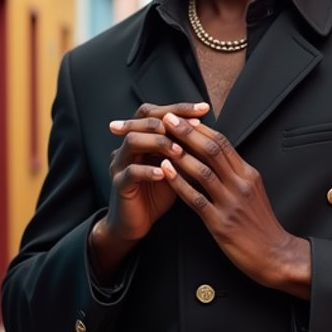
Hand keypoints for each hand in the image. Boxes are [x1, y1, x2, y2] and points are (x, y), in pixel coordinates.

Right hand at [90, 101, 208, 280]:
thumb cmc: (158, 193)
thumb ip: (186, 151)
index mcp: (143, 137)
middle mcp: (128, 146)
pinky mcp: (119, 184)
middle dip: (170, 120)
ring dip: (158, 142)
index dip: (180, 109)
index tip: (204, 109)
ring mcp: (120, 164)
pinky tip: (164, 173)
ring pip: (133, 141)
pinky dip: (148, 171)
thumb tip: (212, 135)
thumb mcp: (176, 168)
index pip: (158, 112)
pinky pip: (131, 172)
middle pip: (143, 120)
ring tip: (179, 150)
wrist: (136, 223)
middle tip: (193, 125)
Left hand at [159, 114, 310, 298]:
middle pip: (213, 150)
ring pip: (203, 171)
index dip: (201, 128)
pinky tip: (165, 172)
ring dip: (180, 153)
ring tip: (161, 141)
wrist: (275, 255)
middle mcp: (241, 184)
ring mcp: (231, 203)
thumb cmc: (260, 225)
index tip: (183, 117)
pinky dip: (179, 183)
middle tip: (168, 118)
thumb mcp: (253, 192)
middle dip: (188, 132)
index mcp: (248, 174)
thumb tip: (215, 155)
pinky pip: (196, 199)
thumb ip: (235, 174)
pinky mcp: (221, 223)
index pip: (223, 143)